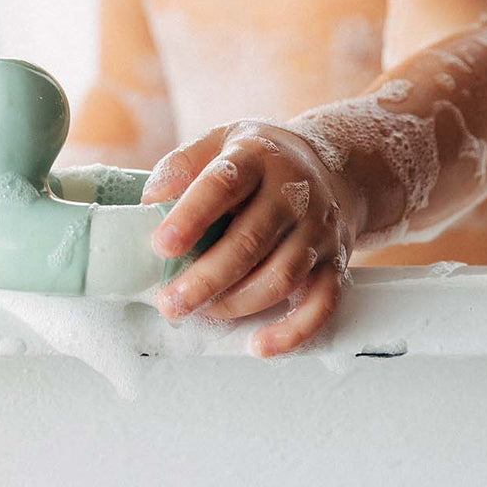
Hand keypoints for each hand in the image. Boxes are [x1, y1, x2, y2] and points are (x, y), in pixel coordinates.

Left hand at [140, 120, 365, 357]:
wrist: (334, 169)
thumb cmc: (261, 161)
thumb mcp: (221, 141)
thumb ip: (182, 164)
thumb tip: (151, 201)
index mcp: (256, 158)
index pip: (223, 184)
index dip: (191, 216)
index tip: (160, 246)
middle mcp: (293, 193)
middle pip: (251, 240)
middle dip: (206, 278)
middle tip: (169, 302)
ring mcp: (318, 230)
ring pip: (282, 276)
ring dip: (236, 304)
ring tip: (199, 313)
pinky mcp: (335, 262)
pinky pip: (322, 303)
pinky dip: (294, 331)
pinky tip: (261, 345)